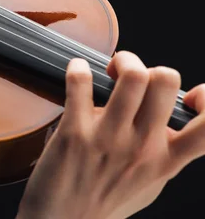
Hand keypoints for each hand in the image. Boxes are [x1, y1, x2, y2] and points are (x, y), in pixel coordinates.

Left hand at [16, 51, 204, 218]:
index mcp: (166, 160)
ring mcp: (109, 138)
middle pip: (165, 80)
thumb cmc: (104, 202)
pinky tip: (76, 71)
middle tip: (126, 73)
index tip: (189, 97)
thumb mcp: (149, 183)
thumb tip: (173, 124)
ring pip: (132, 76)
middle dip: (146, 65)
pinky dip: (77, 69)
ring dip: (119, 61)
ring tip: (106, 71)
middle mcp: (142, 147)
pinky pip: (81, 83)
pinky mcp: (74, 132)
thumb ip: (165, 154)